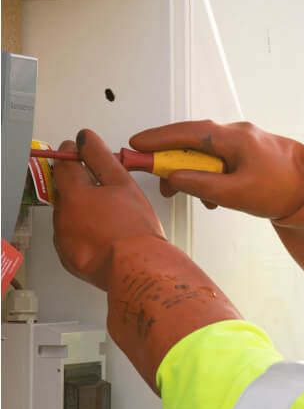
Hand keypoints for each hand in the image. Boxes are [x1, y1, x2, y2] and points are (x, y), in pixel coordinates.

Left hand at [53, 130, 167, 290]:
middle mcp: (62, 216)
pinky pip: (72, 237)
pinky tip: (106, 235)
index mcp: (74, 194)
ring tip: (110, 216)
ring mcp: (63, 239)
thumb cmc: (134, 230)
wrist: (137, 269)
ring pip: (69, 215)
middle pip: (66, 191)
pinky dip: (84, 233)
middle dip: (81, 185)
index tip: (80, 151)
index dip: (73, 154)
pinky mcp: (68, 258)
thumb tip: (86, 139)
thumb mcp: (123, 184)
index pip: (64, 164)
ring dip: (83, 211)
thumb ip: (101, 158)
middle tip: (105, 187)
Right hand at [130, 120, 303, 219]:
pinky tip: (217, 196)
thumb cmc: (282, 189)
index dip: (157, 139)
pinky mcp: (250, 154)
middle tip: (160, 180)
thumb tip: (174, 178)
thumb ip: (201, 184)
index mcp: (234, 138)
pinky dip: (212, 176)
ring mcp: (244, 142)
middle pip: (193, 142)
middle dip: (173, 161)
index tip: (135, 145)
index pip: (186, 133)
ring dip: (196, 174)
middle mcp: (237, 134)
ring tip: (199, 198)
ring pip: (207, 154)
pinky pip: (221, 161)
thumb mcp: (236, 193)